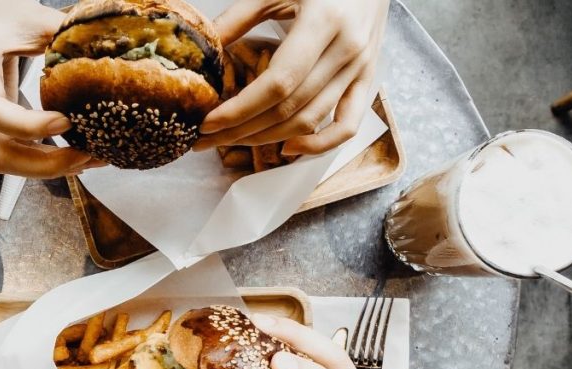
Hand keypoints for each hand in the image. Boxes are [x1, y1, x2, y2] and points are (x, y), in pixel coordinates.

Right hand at [0, 0, 98, 177]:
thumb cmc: (0, 13)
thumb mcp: (33, 16)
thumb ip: (64, 35)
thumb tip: (111, 49)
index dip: (28, 126)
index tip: (67, 122)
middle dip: (44, 164)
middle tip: (86, 155)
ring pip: (6, 161)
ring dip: (48, 168)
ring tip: (88, 159)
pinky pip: (15, 153)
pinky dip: (45, 161)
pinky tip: (76, 155)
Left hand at [197, 0, 388, 155]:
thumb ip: (239, 17)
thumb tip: (204, 49)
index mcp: (324, 22)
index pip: (278, 83)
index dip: (240, 109)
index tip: (208, 123)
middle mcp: (347, 50)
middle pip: (290, 108)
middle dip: (242, 130)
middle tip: (206, 140)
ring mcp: (361, 68)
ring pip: (310, 121)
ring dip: (267, 139)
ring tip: (232, 142)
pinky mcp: (367, 79)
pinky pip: (347, 125)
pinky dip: (319, 144)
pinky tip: (288, 148)